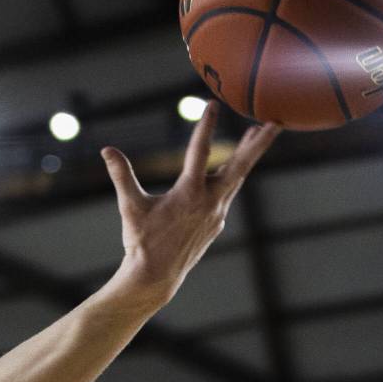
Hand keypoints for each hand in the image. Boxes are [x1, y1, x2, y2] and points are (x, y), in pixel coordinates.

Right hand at [101, 101, 281, 302]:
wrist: (156, 276)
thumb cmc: (141, 241)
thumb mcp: (130, 206)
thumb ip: (121, 175)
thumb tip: (106, 150)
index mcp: (188, 193)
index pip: (199, 152)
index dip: (205, 127)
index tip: (213, 105)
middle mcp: (209, 202)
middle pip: (240, 165)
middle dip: (258, 143)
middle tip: (276, 122)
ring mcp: (217, 214)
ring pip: (237, 178)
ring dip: (246, 155)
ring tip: (255, 135)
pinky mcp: (216, 223)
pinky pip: (228, 194)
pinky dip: (232, 177)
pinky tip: (229, 172)